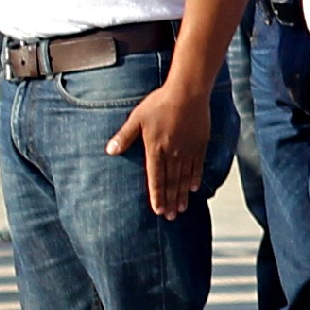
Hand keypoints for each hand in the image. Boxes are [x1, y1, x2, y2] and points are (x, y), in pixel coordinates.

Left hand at [110, 69, 213, 217]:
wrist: (188, 93)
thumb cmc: (160, 103)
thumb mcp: (136, 118)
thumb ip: (124, 137)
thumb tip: (109, 151)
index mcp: (156, 150)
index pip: (156, 179)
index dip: (157, 196)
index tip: (158, 210)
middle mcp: (173, 154)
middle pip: (172, 182)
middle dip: (170, 201)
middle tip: (171, 216)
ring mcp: (188, 150)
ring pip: (185, 178)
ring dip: (182, 194)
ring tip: (182, 208)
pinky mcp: (199, 144)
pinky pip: (197, 165)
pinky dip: (195, 178)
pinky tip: (194, 188)